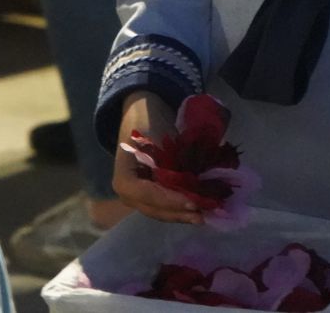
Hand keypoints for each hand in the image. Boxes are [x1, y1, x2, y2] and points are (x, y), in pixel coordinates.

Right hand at [111, 93, 203, 224]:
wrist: (143, 113)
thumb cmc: (149, 122)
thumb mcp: (158, 138)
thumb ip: (172, 162)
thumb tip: (194, 181)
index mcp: (124, 178)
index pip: (148, 194)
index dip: (170, 201)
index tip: (193, 203)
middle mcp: (127, 193)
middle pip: (154, 209)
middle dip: (180, 213)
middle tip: (204, 214)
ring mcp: (137, 197)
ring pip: (161, 212)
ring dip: (182, 215)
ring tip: (205, 215)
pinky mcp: (149, 196)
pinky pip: (164, 207)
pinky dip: (180, 208)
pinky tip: (198, 209)